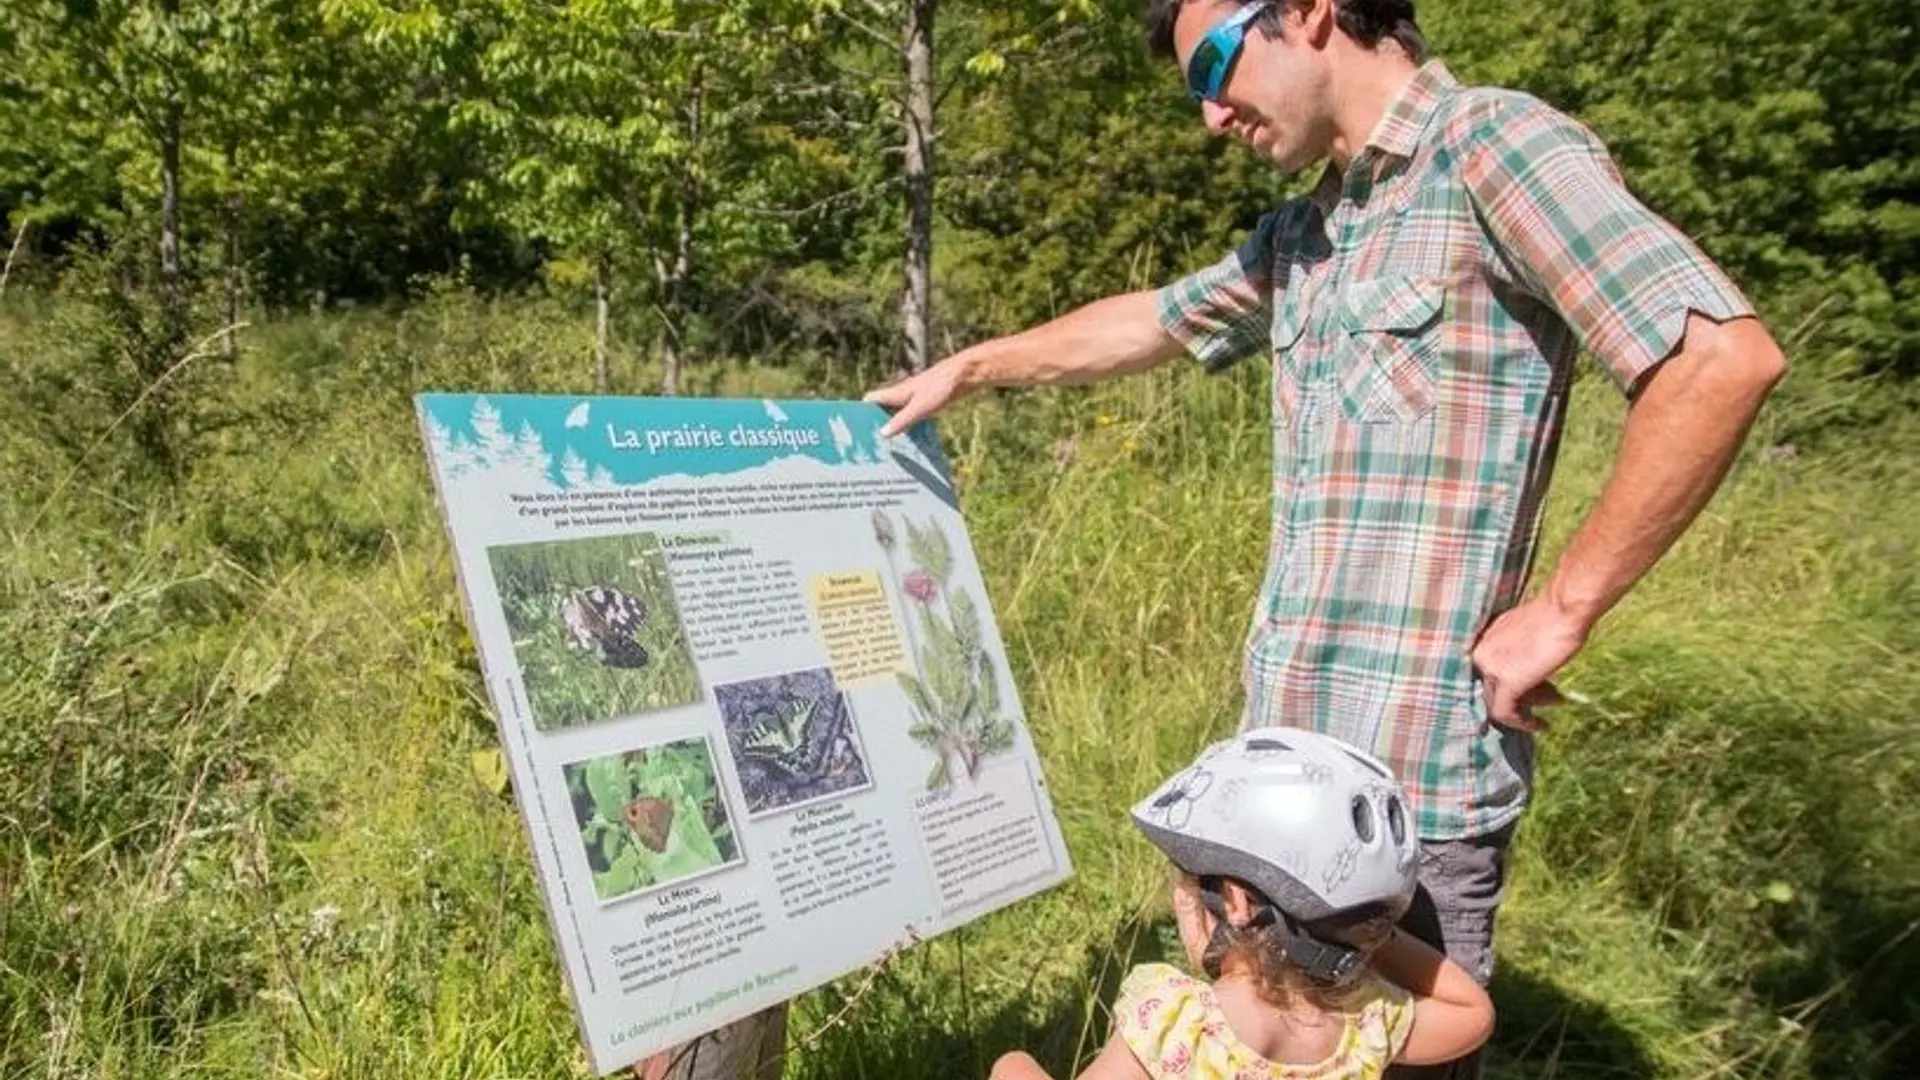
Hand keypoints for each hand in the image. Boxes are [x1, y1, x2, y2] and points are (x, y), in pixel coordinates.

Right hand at [864, 355, 971, 437]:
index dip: (861, 411)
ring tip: (890, 446)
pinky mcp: (927, 401)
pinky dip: (909, 426)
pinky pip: (912, 416)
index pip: (871, 399)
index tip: (855, 428)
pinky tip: (913, 440)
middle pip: (883, 408)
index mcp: (896, 392)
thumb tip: (882, 433)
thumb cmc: (941, 387)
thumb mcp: (920, 408)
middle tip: (872, 443)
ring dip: (894, 426)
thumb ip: (902, 421)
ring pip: (898, 413)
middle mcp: (902, 394)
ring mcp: (915, 397)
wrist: (963, 375)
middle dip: (876, 423)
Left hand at [1468, 595, 1586, 732]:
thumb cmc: (1553, 616)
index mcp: (1482, 640)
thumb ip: (1517, 653)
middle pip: (1494, 687)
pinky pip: (1504, 713)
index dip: (1514, 683)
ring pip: (1499, 701)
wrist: (1563, 610)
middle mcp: (1479, 653)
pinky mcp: (1505, 682)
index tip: (1535, 690)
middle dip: (1526, 694)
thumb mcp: (1526, 636)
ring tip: (1557, 700)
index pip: (1489, 673)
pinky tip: (1541, 726)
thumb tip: (1526, 674)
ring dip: (1531, 705)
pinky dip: (1522, 723)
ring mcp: (1489, 668)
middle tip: (1552, 695)